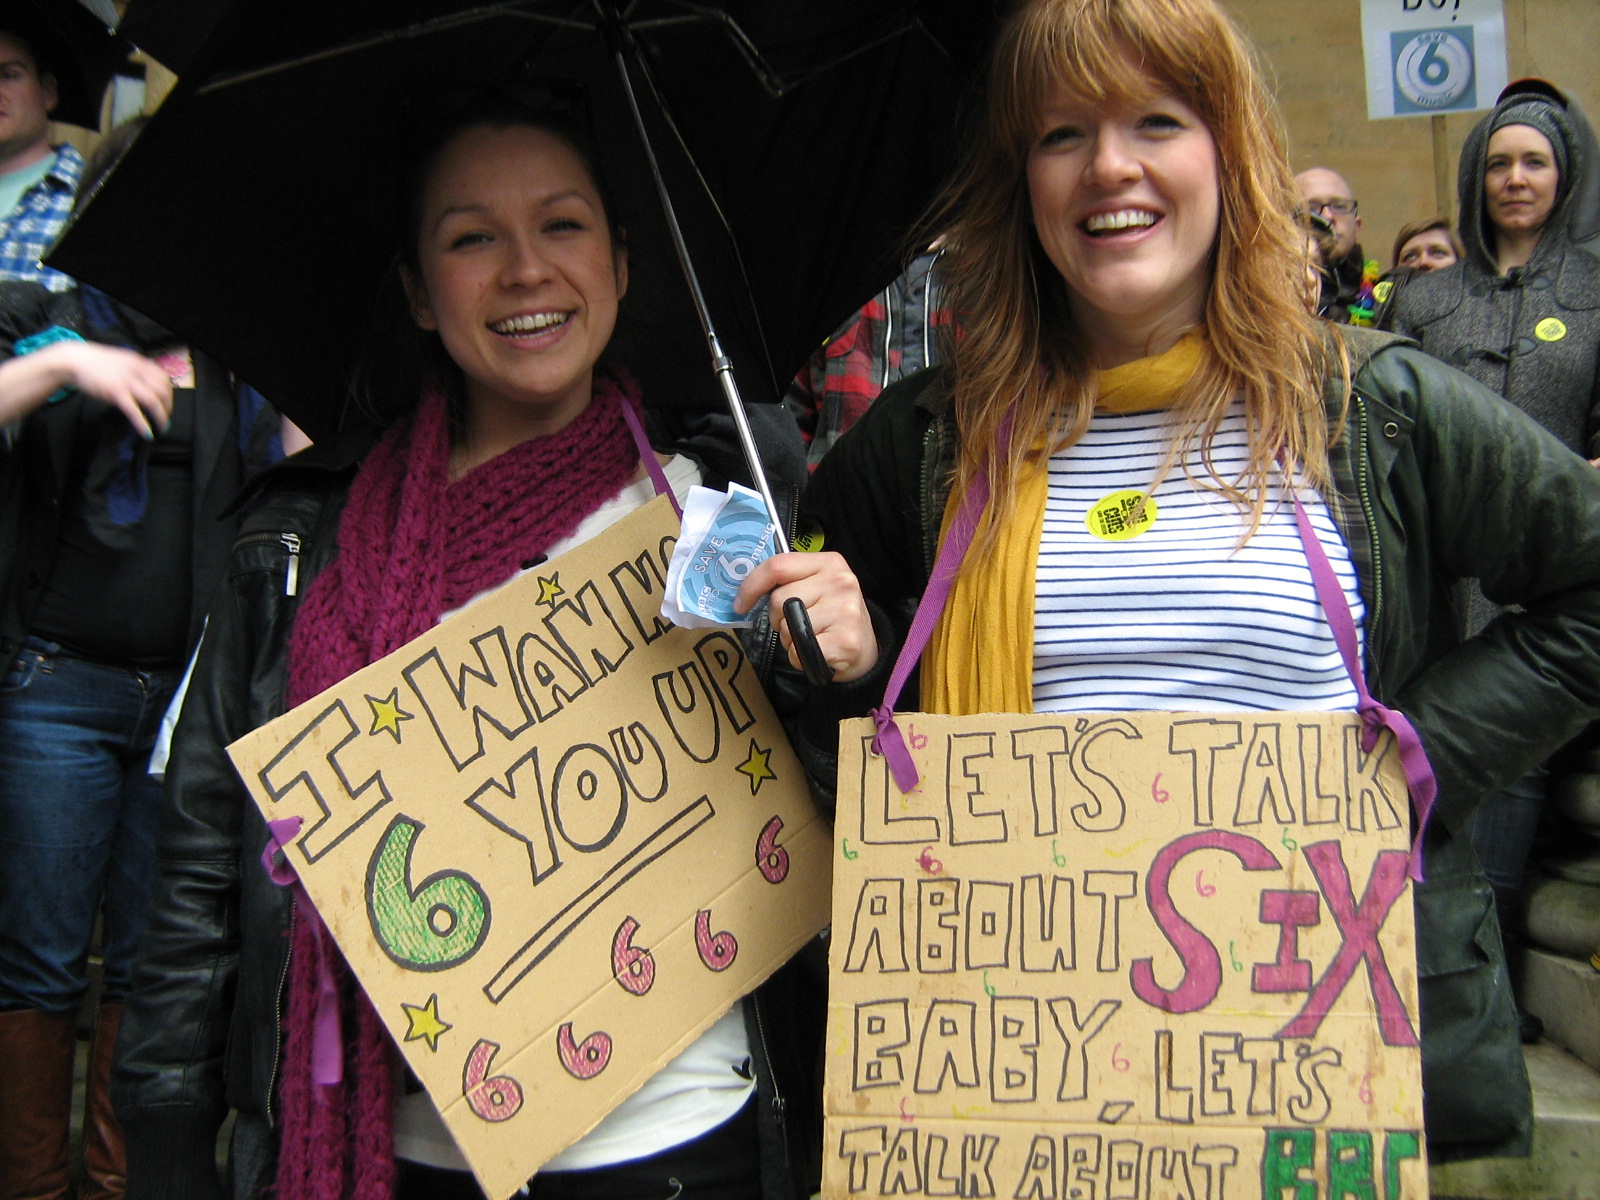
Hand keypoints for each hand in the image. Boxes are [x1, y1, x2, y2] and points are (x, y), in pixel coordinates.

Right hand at [35, 341, 174, 438]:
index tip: (167, 403)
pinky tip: (147, 433)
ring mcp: (126, 382)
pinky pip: (134, 411)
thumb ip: (135, 372)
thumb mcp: (122, 362)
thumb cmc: (96, 363)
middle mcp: (136, 371)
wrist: (74, 360)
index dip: (169, 393)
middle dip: (168, 407)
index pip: (164, 378)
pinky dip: (143, 424)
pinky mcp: (115, 393)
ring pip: (153, 401)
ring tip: (161, 427)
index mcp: (139, 362)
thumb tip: (147, 387)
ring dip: (161, 417)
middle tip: (166, 417)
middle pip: (163, 391)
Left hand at [736, 551, 877, 681]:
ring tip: (812, 639)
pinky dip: (800, 659)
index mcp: (830, 563)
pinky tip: (818, 653)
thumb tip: (745, 590)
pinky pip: (799, 651)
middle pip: (779, 599)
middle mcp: (840, 582)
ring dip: (790, 641)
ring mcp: (845, 611)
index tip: (741, 604)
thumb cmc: (833, 616)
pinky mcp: (845, 640)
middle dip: (777, 619)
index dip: (751, 586)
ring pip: (787, 627)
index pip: (778, 566)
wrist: (866, 649)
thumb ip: (789, 581)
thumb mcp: (818, 587)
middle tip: (796, 626)